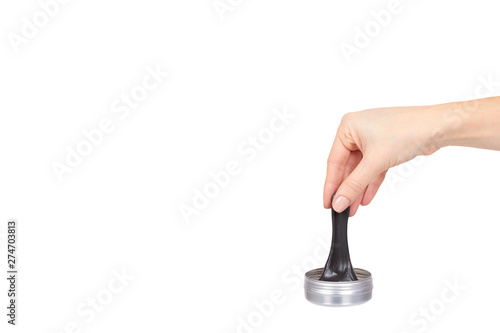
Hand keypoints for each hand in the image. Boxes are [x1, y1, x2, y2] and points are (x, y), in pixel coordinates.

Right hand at [323, 105, 441, 215]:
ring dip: (358, 188)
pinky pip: (373, 167)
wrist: (437, 126)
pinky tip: (366, 197)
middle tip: (342, 208)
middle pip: (347, 166)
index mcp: (348, 127)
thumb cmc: (407, 130)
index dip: (331, 185)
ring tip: (353, 208)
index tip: (328, 203)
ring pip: (361, 169)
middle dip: (347, 189)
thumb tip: (339, 201)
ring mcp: (372, 138)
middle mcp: (357, 131)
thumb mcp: (375, 162)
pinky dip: (370, 182)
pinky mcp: (385, 146)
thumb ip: (355, 184)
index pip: (334, 161)